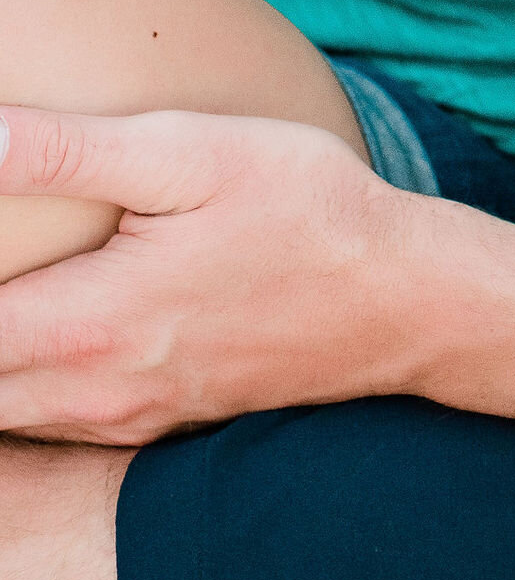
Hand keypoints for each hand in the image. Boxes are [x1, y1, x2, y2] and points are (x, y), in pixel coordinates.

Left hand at [0, 102, 439, 443]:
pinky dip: (23, 396)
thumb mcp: (195, 154)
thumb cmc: (306, 211)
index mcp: (87, 326)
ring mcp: (128, 420)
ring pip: (7, 420)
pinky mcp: (160, 426)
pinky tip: (40, 343)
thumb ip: (71, 150)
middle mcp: (94, 393)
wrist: (408, 299)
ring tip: (11, 299)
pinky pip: (54, 429)